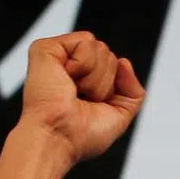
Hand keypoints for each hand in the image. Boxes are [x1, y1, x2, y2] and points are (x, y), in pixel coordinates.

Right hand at [19, 32, 145, 167]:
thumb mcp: (120, 116)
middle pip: (109, 56)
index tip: (90, 106)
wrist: (57, 138)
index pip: (114, 67)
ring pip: (101, 48)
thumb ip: (133, 91)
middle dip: (104, 82)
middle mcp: (70, 69)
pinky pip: (86, 41)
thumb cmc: (79, 136)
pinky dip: (83, 64)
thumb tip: (124, 62)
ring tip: (72, 91)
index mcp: (84, 83)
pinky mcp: (46, 48)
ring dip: (93, 77)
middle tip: (80, 99)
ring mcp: (58, 57)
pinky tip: (66, 78)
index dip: (111, 88)